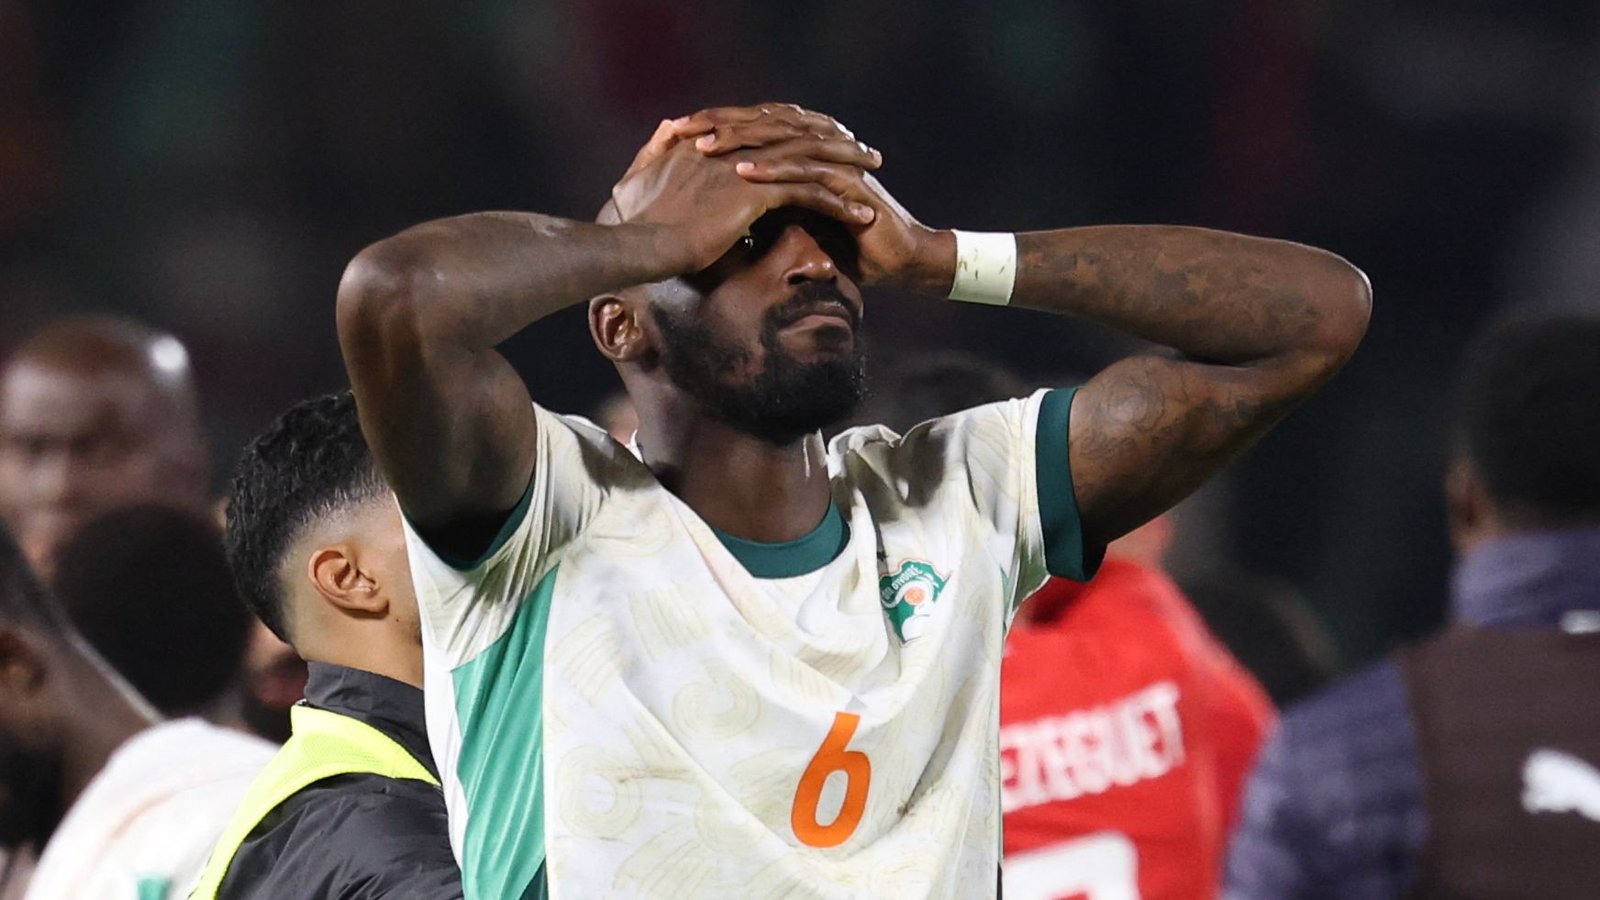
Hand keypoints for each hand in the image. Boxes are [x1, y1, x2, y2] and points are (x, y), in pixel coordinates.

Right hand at [608, 114, 880, 272]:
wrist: (640, 243)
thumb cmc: (637, 221)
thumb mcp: (642, 177)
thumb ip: (657, 150)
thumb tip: (667, 130)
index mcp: (711, 138)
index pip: (767, 127)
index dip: (798, 131)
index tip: (823, 139)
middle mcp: (732, 144)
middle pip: (796, 134)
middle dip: (833, 140)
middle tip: (862, 149)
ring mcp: (746, 166)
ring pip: (809, 159)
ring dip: (846, 167)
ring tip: (874, 175)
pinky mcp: (757, 193)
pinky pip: (810, 194)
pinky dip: (839, 204)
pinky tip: (862, 216)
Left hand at [673, 104, 949, 291]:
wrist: (898, 261)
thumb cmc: (848, 245)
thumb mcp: (796, 224)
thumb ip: (767, 208)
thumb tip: (723, 208)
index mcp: (804, 150)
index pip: (754, 128)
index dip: (716, 127)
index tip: (675, 133)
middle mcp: (818, 146)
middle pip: (762, 125)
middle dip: (719, 126)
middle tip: (681, 129)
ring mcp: (834, 160)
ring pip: (779, 142)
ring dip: (740, 143)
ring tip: (704, 147)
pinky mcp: (847, 181)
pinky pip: (803, 170)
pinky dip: (772, 171)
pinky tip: (743, 173)